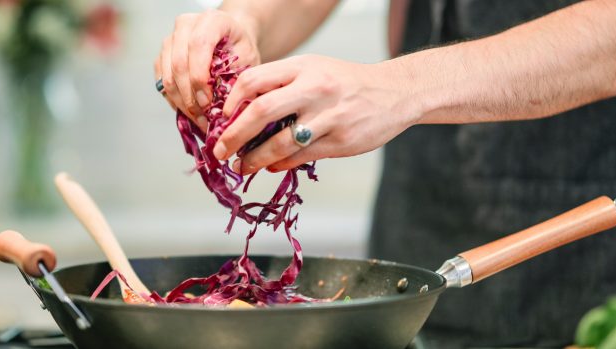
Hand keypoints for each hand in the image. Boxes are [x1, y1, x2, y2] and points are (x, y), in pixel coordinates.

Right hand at [154, 9, 260, 129]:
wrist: (230, 40)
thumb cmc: (240, 49)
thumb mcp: (248, 59)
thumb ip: (236, 77)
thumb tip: (225, 108)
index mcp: (211, 20)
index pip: (198, 45)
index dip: (200, 77)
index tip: (208, 102)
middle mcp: (185, 25)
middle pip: (179, 63)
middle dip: (190, 96)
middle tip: (203, 118)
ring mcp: (170, 40)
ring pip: (168, 76)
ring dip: (182, 103)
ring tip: (198, 120)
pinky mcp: (162, 56)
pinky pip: (162, 83)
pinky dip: (174, 101)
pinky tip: (189, 112)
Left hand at [213, 54, 416, 174]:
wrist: (395, 93)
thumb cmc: (346, 83)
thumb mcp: (313, 69)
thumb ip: (281, 84)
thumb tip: (241, 111)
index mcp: (303, 67)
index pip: (254, 80)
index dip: (231, 102)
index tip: (221, 119)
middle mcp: (314, 89)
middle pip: (260, 111)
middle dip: (233, 135)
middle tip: (220, 150)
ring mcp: (328, 116)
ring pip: (279, 142)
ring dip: (254, 158)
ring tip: (242, 166)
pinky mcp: (340, 141)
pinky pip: (301, 156)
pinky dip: (280, 164)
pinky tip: (271, 167)